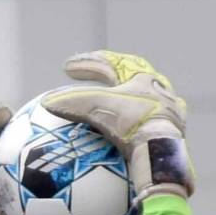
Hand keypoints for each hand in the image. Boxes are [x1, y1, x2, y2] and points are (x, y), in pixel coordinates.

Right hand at [40, 50, 194, 201]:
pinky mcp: (170, 135)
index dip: (88, 63)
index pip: (112, 63)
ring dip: (124, 98)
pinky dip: (133, 126)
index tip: (66, 68)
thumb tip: (46, 102)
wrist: (162, 151)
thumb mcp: (98, 108)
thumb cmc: (133, 125)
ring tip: (108, 105)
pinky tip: (122, 137)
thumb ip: (73, 103)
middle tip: (88, 78)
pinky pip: (148, 125)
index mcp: (142, 78)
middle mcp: (158, 90)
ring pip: (144, 98)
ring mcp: (167, 112)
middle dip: (107, 75)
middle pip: (130, 75)